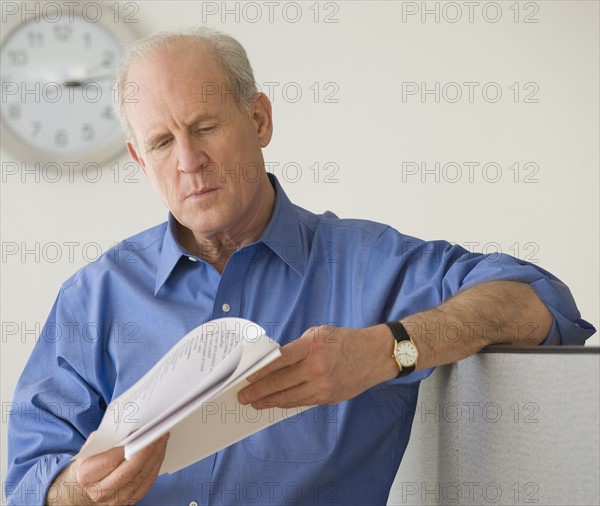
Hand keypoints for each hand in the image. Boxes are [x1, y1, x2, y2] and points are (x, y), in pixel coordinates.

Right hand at [74, 432, 169, 504]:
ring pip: (140, 478)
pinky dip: (156, 466)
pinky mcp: (129, 500)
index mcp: (87, 475)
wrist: (91, 481)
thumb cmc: (93, 458)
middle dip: (145, 452)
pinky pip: (146, 483)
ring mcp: (115, 499)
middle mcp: (99, 491)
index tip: (139, 432)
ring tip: (162, 440)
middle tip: (157, 435)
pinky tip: (160, 452)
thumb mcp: (94, 445)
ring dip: (155, 457)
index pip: (110, 461)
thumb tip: (131, 431)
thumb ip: (108, 437)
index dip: (126, 447)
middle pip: (127, 472)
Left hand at [238, 324, 397, 408]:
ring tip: (254, 402)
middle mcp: (316, 369)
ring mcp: (323, 386)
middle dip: (257, 391)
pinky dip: (286, 403)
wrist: (375, 355)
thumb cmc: (345, 340)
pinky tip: (275, 403)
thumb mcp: (319, 333)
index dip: (260, 371)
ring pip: (289, 397)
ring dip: (269, 401)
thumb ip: (297, 347)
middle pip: (280, 382)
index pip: (279, 361)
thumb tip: (275, 362)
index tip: (245, 377)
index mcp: (312, 347)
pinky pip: (302, 402)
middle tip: (242, 396)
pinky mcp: (328, 398)